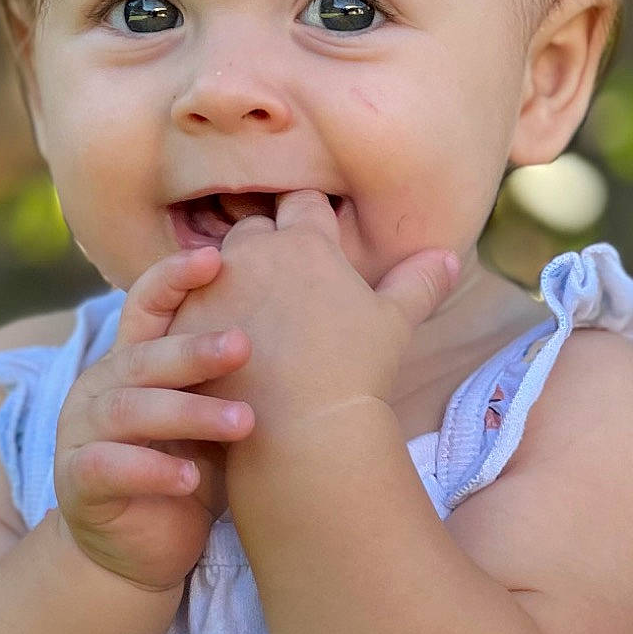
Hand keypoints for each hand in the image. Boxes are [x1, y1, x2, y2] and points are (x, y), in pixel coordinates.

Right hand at [52, 245, 255, 589]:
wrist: (142, 550)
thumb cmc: (188, 471)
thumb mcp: (213, 416)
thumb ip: (235, 376)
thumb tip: (315, 322)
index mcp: (133, 361)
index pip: (146, 305)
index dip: (174, 277)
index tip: (217, 257)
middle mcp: (100, 388)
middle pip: (142, 356)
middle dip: (194, 349)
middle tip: (245, 345)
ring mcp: (82, 434)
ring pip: (129, 410)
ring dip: (187, 413)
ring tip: (243, 421)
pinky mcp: (79, 483)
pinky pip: (109, 468)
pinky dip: (151, 470)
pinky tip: (190, 479)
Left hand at [166, 191, 458, 439]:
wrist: (301, 430)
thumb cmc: (355, 372)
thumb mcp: (394, 323)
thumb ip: (419, 282)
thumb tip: (451, 256)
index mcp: (305, 241)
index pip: (303, 203)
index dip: (310, 220)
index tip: (314, 240)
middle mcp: (253, 250)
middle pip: (253, 227)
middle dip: (264, 247)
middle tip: (277, 280)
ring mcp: (212, 284)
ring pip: (213, 264)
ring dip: (227, 278)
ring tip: (244, 311)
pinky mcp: (181, 320)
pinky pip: (184, 304)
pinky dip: (199, 315)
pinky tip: (213, 340)